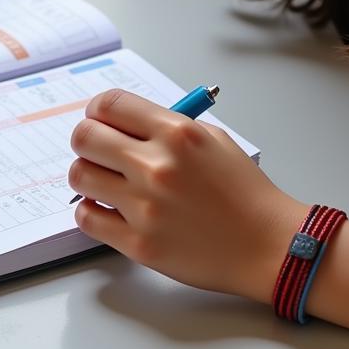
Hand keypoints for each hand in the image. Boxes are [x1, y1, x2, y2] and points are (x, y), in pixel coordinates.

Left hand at [69, 90, 307, 302]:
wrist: (268, 244)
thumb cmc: (244, 192)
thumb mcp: (212, 139)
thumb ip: (165, 127)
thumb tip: (122, 123)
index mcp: (176, 133)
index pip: (109, 104)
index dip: (97, 110)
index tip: (99, 119)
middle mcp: (156, 166)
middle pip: (85, 136)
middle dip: (86, 139)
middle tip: (97, 150)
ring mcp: (145, 206)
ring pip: (80, 175)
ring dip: (87, 174)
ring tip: (104, 181)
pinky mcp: (139, 243)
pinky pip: (87, 218)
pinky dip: (91, 210)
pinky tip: (107, 208)